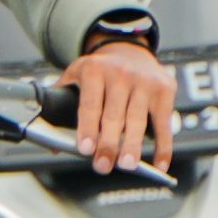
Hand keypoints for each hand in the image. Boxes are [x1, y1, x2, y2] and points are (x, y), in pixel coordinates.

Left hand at [58, 36, 177, 175]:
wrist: (129, 51)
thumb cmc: (98, 72)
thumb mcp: (74, 76)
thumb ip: (59, 103)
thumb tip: (53, 144)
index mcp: (93, 70)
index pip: (89, 104)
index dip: (88, 128)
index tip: (85, 149)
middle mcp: (120, 74)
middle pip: (114, 115)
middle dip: (108, 143)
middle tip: (102, 165)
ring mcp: (145, 81)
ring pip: (138, 120)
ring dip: (133, 145)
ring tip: (127, 165)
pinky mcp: (164, 90)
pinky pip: (163, 123)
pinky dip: (163, 146)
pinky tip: (159, 164)